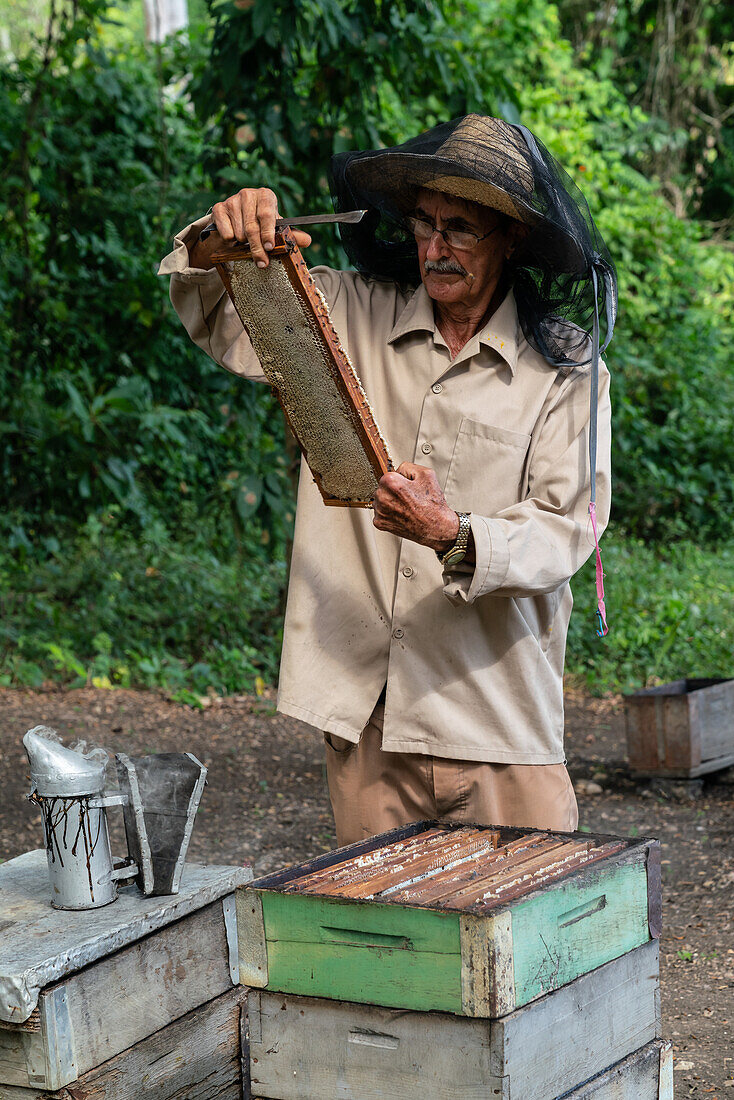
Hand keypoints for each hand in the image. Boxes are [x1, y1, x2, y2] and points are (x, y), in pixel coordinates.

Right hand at [188, 187, 311, 269]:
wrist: (234, 221)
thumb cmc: (260, 224)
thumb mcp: (275, 228)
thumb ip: (290, 234)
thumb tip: (307, 240)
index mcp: (266, 196)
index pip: (267, 214)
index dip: (268, 232)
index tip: (270, 247)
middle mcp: (248, 194)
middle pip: (253, 227)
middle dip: (257, 248)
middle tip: (261, 263)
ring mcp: (232, 200)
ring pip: (239, 232)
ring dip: (243, 244)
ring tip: (246, 243)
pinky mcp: (219, 208)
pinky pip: (226, 232)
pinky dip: (230, 240)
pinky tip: (234, 237)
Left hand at [373, 463, 459, 551]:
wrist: (436, 527)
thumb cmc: (432, 504)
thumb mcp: (426, 474)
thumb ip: (407, 466)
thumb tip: (397, 470)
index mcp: (390, 482)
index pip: (389, 475)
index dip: (401, 480)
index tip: (408, 488)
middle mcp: (382, 496)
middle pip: (383, 488)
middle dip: (394, 491)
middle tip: (409, 498)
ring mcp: (379, 511)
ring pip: (381, 500)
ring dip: (390, 502)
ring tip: (406, 507)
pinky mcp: (380, 523)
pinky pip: (380, 513)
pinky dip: (389, 513)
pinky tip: (401, 515)